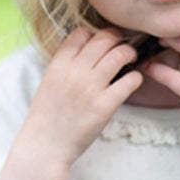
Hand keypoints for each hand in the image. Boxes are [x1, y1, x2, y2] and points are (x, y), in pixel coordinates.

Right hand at [18, 27, 143, 166]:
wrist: (44, 146)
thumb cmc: (46, 116)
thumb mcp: (49, 82)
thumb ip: (65, 64)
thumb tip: (87, 51)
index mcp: (59, 64)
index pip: (82, 33)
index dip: (95, 34)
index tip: (102, 41)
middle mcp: (75, 71)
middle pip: (104, 39)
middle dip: (117, 38)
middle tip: (122, 45)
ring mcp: (91, 88)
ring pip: (119, 54)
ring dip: (129, 52)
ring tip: (132, 57)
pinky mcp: (105, 106)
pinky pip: (129, 81)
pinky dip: (135, 77)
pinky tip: (134, 80)